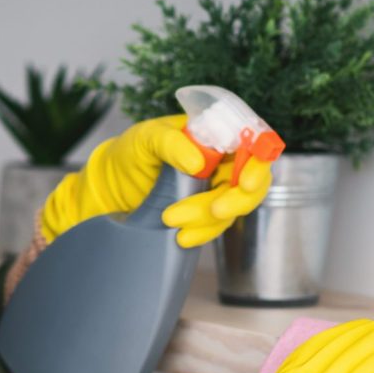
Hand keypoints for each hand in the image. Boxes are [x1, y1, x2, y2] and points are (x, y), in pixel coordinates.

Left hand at [40, 115, 269, 245]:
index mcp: (217, 134)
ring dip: (209, 219)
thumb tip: (197, 163)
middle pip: (251, 182)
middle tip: (214, 210)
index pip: (253, 144)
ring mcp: (215, 188)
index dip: (258, 163)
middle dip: (236, 200)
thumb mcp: (147, 138)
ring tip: (171, 219)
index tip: (244, 182)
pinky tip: (182, 238)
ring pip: (233, 208)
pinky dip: (203, 234)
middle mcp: (223, 160)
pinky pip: (216, 226)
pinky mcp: (205, 212)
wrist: (114, 182)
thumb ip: (171, 144)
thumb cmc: (134, 150)